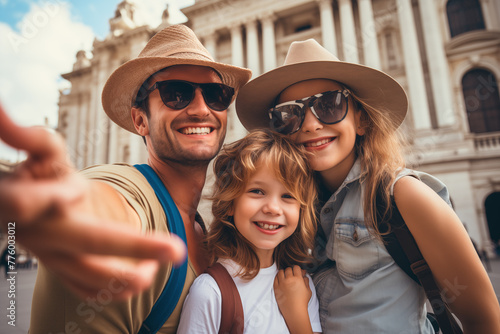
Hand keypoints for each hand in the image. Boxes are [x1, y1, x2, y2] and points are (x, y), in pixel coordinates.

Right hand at [0, 102, 185, 299]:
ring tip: (161, 266)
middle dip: (136, 247)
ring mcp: (53, 258)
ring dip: (129, 276)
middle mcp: (41, 236)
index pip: (30, 205)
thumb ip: (34, 140)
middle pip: (87, 246)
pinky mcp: (64, 270)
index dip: (51, 197)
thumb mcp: (41, 154)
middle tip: (177, 249)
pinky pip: (88, 289)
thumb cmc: (42, 175)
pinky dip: (115, 289)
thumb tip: (6, 117)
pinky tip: (142, 278)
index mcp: (26, 203)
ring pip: (89, 277)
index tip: (75, 188)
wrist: (33, 208)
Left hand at [274, 265, 311, 331]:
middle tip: (292, 275)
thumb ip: (306, 281)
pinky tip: (281, 280)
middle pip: (288, 269)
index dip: (297, 269)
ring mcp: (281, 283)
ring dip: (283, 273)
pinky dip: (278, 277)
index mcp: (298, 279)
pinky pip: (275, 278)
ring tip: (286, 277)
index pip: (296, 267)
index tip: (298, 272)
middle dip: (291, 271)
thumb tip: (304, 276)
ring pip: (280, 272)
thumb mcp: (308, 291)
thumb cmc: (302, 302)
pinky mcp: (276, 288)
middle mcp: (289, 279)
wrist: (294, 311)